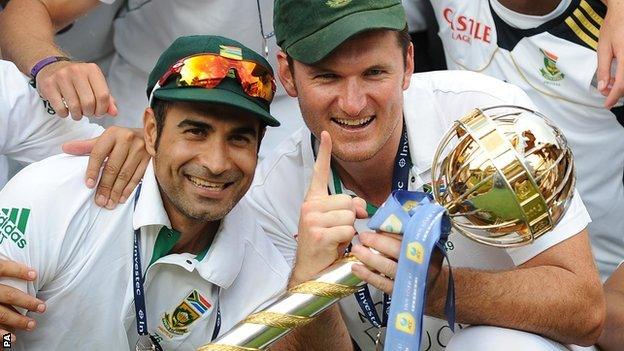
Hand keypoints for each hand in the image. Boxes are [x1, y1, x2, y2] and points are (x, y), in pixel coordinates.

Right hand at [0, 259, 45, 341]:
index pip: (2, 268)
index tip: (35, 275)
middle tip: (42, 307)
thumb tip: (26, 272)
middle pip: (8, 295)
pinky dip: (0, 335)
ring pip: (0, 314)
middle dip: (27, 301)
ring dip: (17, 321)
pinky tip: (10, 340)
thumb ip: (0, 270)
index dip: (18, 271)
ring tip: (31, 325)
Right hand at [36, 60, 117, 119]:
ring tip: (77, 113)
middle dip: (90, 113)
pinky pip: (60, 108)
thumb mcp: (95, 84)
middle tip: (87, 112)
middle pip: (89, 102)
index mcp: (92, 70)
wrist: (52, 66)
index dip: (102, 109)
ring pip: (75, 107)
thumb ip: (106, 99)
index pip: (103, 96)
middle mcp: (77, 71)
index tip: (98, 112)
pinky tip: (66, 110)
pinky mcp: (48, 85)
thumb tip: (114, 113)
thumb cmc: (78, 79)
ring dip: (77, 115)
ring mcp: (61, 77)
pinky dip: (64, 114)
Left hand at [62, 127, 148, 208]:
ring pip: (125, 174)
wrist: (150, 134)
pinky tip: (121, 198)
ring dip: (116, 191)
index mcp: (112, 133)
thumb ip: (87, 145)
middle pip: (113, 167)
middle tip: (99, 201)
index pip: (98, 154)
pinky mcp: (149, 159)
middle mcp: (127, 139)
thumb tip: (66, 148)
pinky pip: (137, 176)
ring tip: (109, 203)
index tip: (88, 185)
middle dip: (105, 186)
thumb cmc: (122, 139)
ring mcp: (140, 149)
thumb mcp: (105, 139)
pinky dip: (129, 189)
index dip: (92, 170)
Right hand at [290, 131, 366, 286]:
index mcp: (313, 201)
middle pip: (347, 200)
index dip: (324, 153)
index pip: (319, 173)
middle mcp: (310, 206)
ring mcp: (312, 219)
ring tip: (335, 240)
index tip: (326, 135)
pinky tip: (334, 247)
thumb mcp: (335, 223)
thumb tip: (362, 207)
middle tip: (338, 232)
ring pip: (349, 215)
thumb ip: (347, 208)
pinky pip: (347, 230)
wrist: (310, 272)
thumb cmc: (324, 247)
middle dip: (350, 217)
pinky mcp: (318, 233)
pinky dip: (346, 241)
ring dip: (349, 231)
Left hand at [351, 232, 444, 294]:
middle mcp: (419, 262)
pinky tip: (356, 268)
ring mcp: (409, 278)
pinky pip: (382, 283)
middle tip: (363, 236)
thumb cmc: (426, 261)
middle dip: (378, 243)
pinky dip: (368, 276)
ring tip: (356, 249)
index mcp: (425, 247)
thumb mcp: (424, 244)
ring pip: (388, 267)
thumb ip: (407, 233)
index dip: (389, 231)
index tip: (375, 226)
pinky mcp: (400, 291)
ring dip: (370, 258)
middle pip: (397, 250)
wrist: (436, 288)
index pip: (406, 236)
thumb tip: (383, 220)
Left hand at [597, 1, 623, 107]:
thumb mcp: (603, 48)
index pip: (622, 83)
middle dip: (617, 91)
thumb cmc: (614, 27)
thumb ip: (603, 69)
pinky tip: (618, 75)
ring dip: (621, 84)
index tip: (607, 104)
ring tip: (610, 80)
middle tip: (605, 90)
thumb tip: (603, 87)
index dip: (614, 96)